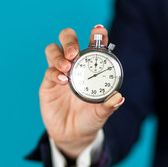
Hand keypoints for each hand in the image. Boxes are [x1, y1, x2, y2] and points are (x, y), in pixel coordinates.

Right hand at [39, 25, 124, 158]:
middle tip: (74, 53)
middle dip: (69, 40)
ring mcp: (60, 72)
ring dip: (58, 55)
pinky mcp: (49, 83)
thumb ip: (109, 106)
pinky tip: (62, 81)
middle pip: (67, 40)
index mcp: (92, 67)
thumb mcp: (101, 113)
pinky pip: (48, 71)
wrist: (73, 136)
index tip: (99, 30)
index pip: (93, 45)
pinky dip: (54, 72)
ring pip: (53, 50)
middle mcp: (75, 65)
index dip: (96, 35)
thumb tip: (119, 98)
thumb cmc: (90, 120)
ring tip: (67, 67)